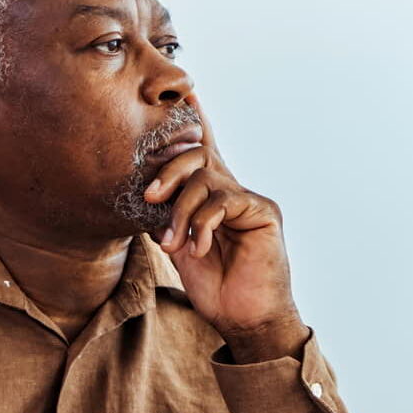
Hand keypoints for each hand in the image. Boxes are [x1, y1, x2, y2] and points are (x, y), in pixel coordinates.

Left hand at [148, 94, 305, 359]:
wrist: (246, 319)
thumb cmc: (216, 289)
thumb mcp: (181, 248)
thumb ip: (169, 218)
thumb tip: (149, 197)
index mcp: (212, 197)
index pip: (202, 151)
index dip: (195, 121)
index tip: (184, 92)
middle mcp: (232, 191)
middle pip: (197, 155)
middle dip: (168, 170)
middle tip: (150, 197)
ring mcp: (250, 200)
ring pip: (205, 180)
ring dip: (180, 212)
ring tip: (173, 244)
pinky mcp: (263, 212)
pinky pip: (224, 201)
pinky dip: (203, 224)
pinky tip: (197, 249)